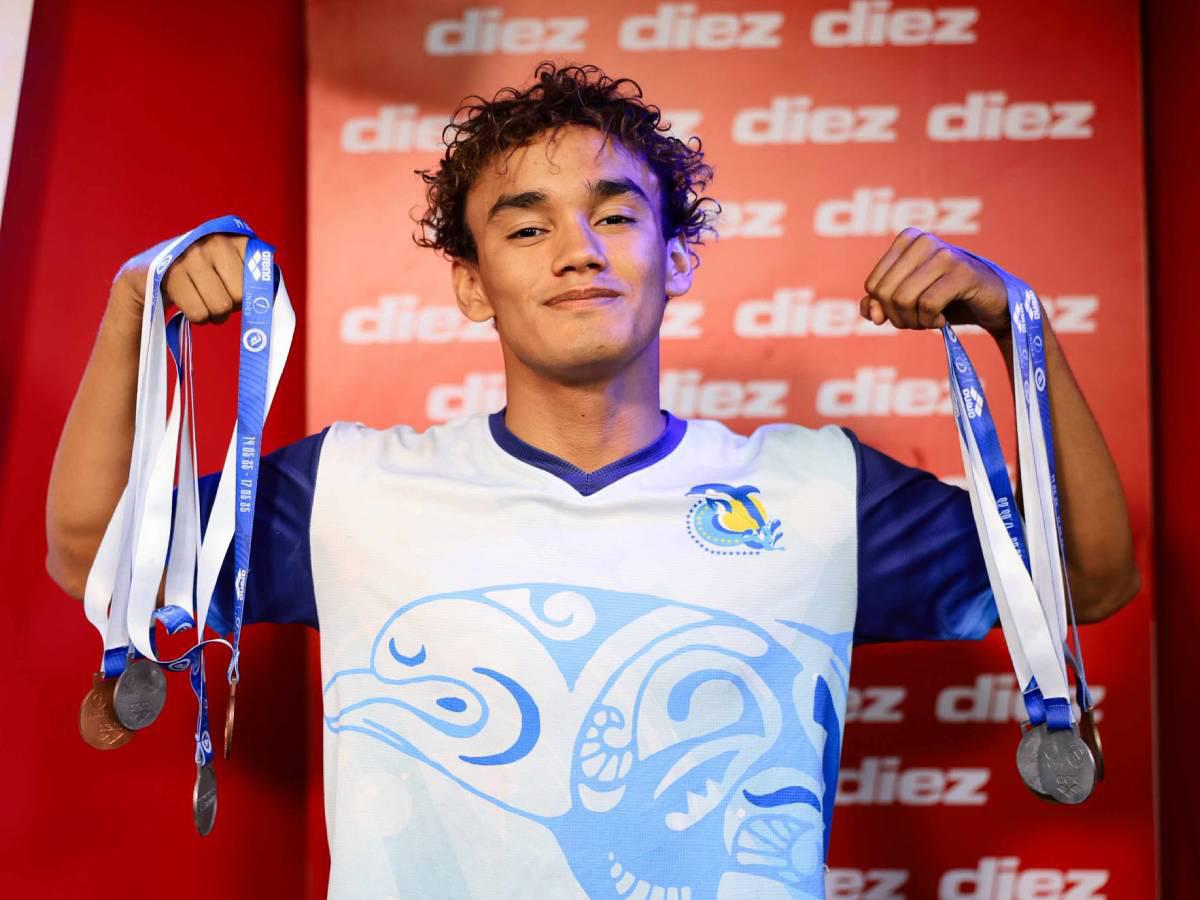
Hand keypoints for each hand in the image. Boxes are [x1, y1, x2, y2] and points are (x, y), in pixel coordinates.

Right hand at [109, 234, 249, 325]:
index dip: (248, 292)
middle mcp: (215, 242)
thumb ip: (255, 276)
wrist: (149, 273)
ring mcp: (192, 256)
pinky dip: (197, 317)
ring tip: (202, 300)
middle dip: (230, 305)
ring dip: (213, 314)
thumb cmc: (202, 275)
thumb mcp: (231, 266)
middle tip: (216, 295)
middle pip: (240, 296)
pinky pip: (199, 314)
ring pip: (220, 307)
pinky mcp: (171, 274)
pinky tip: (189, 302)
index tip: (233, 285)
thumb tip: (269, 299)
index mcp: (236, 238)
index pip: (259, 280)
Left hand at [860, 228, 1009, 336]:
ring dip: (914, 322)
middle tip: (918, 320)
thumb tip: (872, 314)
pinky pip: (927, 305)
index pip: (872, 285)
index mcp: (907, 239)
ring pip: (904, 299)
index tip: (905, 312)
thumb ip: (879, 304)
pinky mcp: (963, 272)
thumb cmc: (945, 299)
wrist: (991, 304)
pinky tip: (942, 319)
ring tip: (931, 320)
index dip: (884, 309)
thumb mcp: (906, 301)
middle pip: (886, 293)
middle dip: (898, 317)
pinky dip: (931, 321)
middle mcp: (924, 240)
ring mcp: (945, 254)